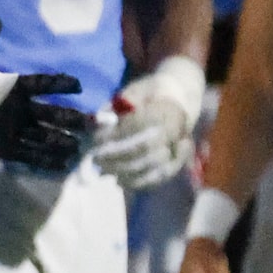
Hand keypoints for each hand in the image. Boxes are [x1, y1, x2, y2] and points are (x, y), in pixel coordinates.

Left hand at [0, 16, 93, 172]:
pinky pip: (31, 155)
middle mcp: (21, 109)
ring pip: (45, 136)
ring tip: (79, 148)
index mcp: (15, 87)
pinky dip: (47, 160)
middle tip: (94, 122)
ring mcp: (15, 129)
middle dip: (73, 119)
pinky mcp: (6, 148)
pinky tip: (64, 165)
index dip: (60, 84)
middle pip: (53, 114)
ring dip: (62, 142)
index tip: (77, 85)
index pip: (43, 84)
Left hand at [89, 64, 202, 191]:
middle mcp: (176, 129)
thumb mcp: (133, 90)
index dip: (112, 135)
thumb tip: (97, 120)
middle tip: (95, 159)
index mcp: (165, 108)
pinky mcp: (179, 161)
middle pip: (145, 148)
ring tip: (104, 171)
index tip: (92, 141)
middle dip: (116, 156)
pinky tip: (119, 181)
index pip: (136, 125)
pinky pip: (160, 177)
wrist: (180, 98)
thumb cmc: (151, 93)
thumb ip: (116, 105)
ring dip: (124, 172)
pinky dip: (139, 182)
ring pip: (153, 165)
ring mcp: (180, 147)